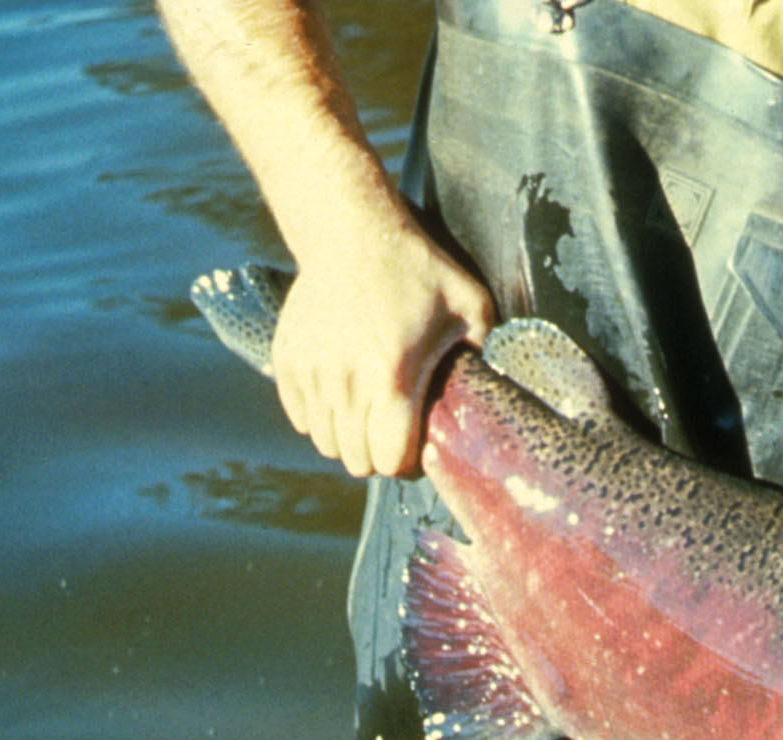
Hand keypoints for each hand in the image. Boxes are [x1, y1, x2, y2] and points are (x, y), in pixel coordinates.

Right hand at [271, 222, 493, 478]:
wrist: (349, 232)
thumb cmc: (417, 269)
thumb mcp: (470, 307)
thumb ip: (485, 355)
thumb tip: (496, 391)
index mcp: (392, 376)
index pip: (389, 460)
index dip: (406, 464)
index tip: (417, 448)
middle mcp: (344, 381)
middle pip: (356, 460)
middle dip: (379, 455)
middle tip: (396, 433)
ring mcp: (311, 372)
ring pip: (327, 443)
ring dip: (350, 438)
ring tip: (370, 415)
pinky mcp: (286, 361)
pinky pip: (302, 418)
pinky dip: (322, 418)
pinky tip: (344, 398)